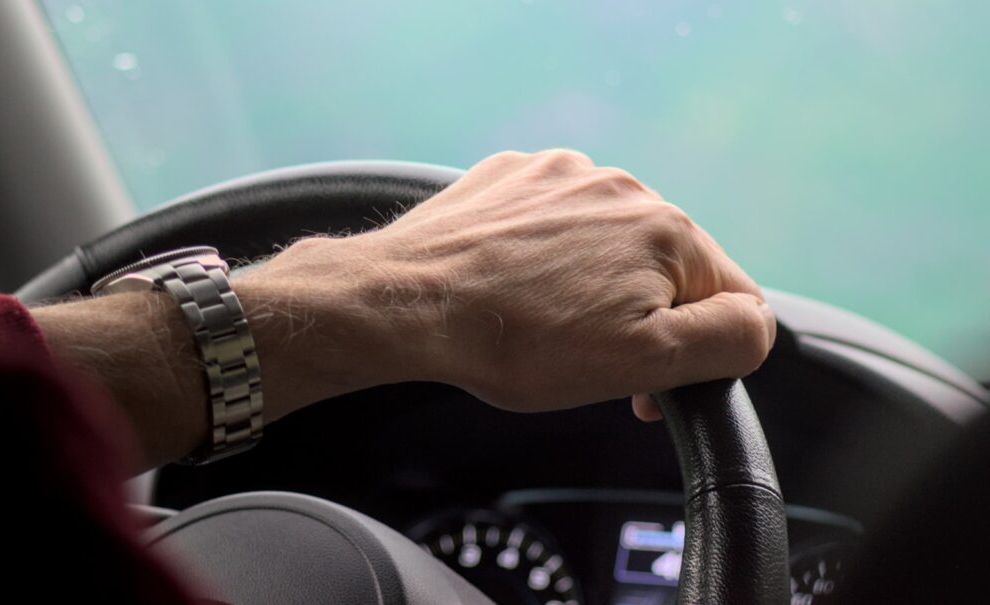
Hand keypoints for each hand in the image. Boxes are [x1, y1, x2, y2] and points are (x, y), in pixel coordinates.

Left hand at [249, 149, 775, 419]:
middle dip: (640, 318)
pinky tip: (515, 283)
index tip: (643, 383)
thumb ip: (727, 338)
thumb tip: (758, 323)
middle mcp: (624, 188)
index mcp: (669, 230)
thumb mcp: (644, 361)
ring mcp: (564, 177)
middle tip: (586, 356)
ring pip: (610, 244)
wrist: (407, 304)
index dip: (696, 354)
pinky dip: (547, 255)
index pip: (729, 299)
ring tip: (541, 319)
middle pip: (666, 270)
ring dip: (593, 284)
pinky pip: (556, 222)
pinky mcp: (515, 178)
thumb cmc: (516, 341)